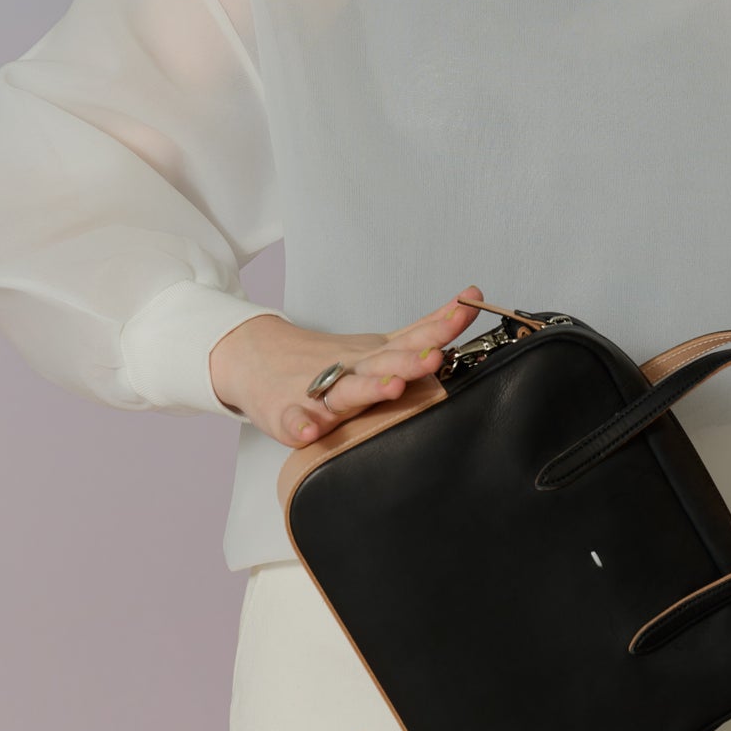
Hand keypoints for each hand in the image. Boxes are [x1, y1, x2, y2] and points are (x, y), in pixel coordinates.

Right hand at [209, 286, 484, 447]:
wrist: (259, 359)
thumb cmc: (329, 358)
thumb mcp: (380, 342)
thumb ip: (425, 328)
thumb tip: (471, 299)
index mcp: (374, 354)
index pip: (413, 337)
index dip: (440, 327)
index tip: (465, 311)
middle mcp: (350, 368)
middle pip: (383, 362)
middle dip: (409, 360)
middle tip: (434, 357)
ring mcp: (317, 391)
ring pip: (345, 390)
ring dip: (368, 388)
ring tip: (391, 387)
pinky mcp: (287, 413)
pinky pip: (293, 421)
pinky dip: (299, 424)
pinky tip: (307, 430)